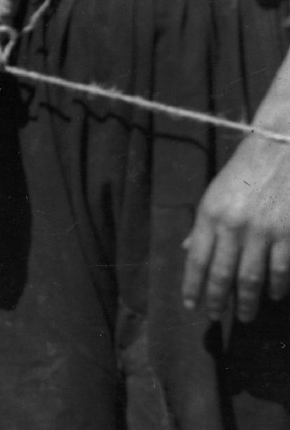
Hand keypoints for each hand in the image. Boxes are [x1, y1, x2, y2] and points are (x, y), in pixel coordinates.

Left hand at [183, 134, 289, 321]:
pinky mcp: (288, 233)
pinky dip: (276, 286)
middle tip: (216, 318)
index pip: (196, 259)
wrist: (279, 150)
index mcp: (209, 215)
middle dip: (217, 300)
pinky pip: (281, 268)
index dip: (193, 286)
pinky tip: (272, 295)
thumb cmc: (244, 172)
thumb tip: (186, 249)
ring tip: (244, 315)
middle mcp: (233, 226)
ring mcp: (262, 231)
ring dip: (247, 300)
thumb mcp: (214, 194)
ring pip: (251, 277)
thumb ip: (203, 225)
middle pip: (222, 274)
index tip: (191, 306)